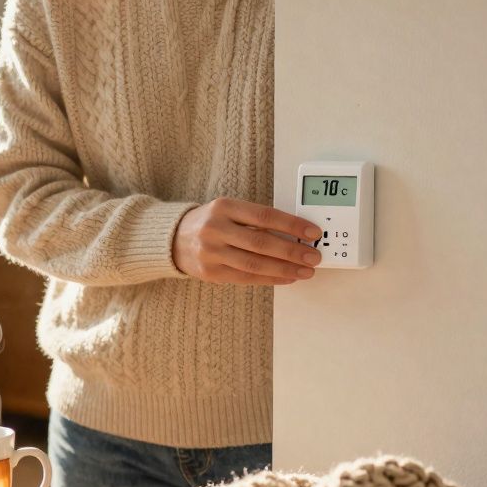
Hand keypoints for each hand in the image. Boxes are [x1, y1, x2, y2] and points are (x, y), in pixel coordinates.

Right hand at [172, 198, 321, 284]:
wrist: (173, 239)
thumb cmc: (209, 223)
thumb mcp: (228, 211)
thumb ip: (255, 220)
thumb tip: (294, 234)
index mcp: (224, 207)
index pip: (265, 216)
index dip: (292, 225)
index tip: (312, 232)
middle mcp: (215, 229)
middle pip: (261, 243)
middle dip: (292, 251)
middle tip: (313, 256)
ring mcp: (211, 253)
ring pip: (255, 264)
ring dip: (285, 269)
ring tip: (305, 271)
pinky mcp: (211, 272)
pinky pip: (246, 278)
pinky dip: (270, 279)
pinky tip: (286, 278)